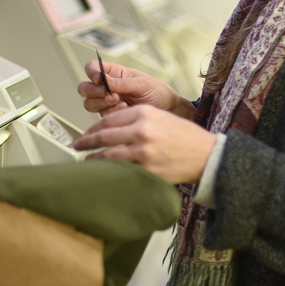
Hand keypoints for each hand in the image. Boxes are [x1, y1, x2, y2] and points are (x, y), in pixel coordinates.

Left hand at [72, 105, 216, 184]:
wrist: (207, 154)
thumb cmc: (185, 137)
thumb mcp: (161, 118)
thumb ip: (137, 120)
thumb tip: (112, 129)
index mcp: (145, 113)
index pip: (109, 119)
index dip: (93, 128)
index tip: (86, 134)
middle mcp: (143, 129)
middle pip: (104, 136)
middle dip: (86, 142)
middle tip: (76, 146)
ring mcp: (144, 150)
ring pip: (109, 154)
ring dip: (94, 159)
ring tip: (86, 162)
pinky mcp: (149, 169)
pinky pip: (122, 170)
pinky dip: (110, 171)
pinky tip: (104, 172)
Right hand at [77, 60, 194, 119]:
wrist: (168, 111)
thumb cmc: (158, 93)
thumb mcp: (141, 84)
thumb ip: (122, 83)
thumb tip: (104, 80)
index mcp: (114, 73)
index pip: (92, 68)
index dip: (92, 73)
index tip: (100, 79)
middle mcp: (108, 87)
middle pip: (85, 87)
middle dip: (95, 92)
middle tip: (112, 95)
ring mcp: (108, 102)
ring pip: (89, 103)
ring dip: (102, 104)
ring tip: (120, 103)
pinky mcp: (111, 116)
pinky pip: (101, 116)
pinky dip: (111, 113)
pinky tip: (125, 110)